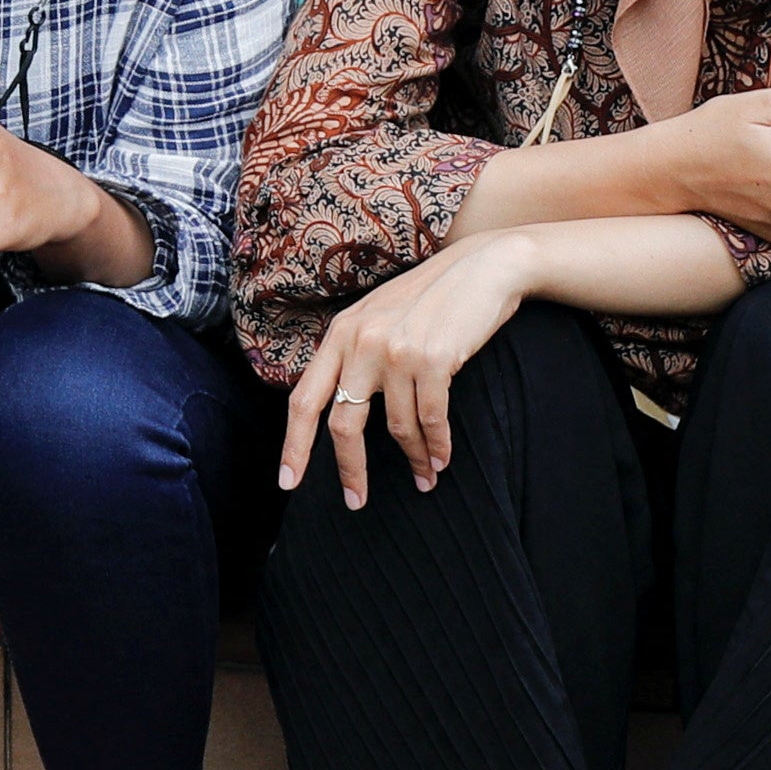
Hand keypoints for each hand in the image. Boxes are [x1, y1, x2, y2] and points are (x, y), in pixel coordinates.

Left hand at [276, 234, 547, 500]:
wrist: (483, 268)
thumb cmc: (431, 299)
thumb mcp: (378, 317)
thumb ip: (355, 354)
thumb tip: (340, 407)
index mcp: (340, 334)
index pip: (304, 399)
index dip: (293, 445)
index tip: (288, 481)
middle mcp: (361, 342)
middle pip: (343, 425)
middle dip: (350, 470)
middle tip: (356, 501)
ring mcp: (396, 350)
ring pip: (396, 427)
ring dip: (413, 459)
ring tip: (425, 477)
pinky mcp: (434, 358)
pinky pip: (431, 419)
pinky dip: (437, 446)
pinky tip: (441, 459)